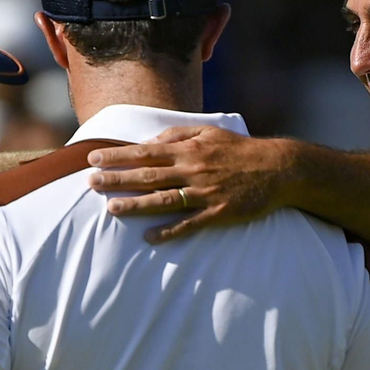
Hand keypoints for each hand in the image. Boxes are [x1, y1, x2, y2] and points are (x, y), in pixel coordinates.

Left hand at [86, 127, 301, 242]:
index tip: (93, 158)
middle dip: (117, 179)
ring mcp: (205, 192)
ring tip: (112, 209)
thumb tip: (150, 141)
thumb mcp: (209, 132)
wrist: (279, 168)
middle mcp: (193, 169)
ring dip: (136, 205)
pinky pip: (190, 223)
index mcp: (189, 150)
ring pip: (164, 199)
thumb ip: (178, 134)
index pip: (145, 152)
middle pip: (148, 175)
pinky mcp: (219, 213)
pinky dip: (170, 230)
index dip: (118, 155)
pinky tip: (151, 237)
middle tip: (91, 183)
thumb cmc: (240, 150)